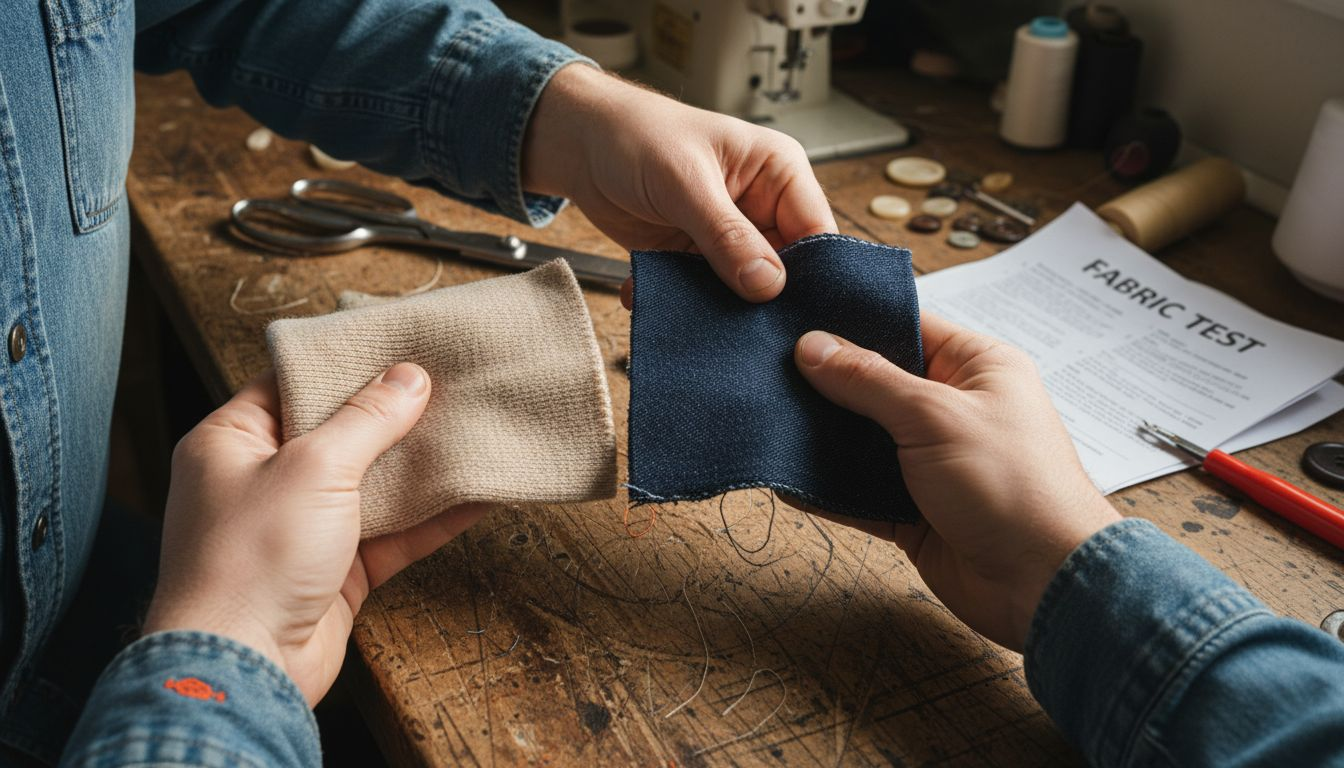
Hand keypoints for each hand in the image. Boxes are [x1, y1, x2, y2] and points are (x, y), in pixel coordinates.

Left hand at [142, 365, 487, 703]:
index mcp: (231, 442)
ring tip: (472, 431)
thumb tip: (409, 377)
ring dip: (420, 466)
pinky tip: (476, 494)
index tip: (400, 345)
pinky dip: (432, 517)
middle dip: (394, 415)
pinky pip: (392, 533)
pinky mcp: (336, 572)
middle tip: (448, 383)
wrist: (243, 671)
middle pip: (339, 433)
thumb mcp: (313, 468)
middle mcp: (262, 482)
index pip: (292, 384)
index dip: (346, 364)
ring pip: (372, 485)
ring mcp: (301, 529)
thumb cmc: (249, 562)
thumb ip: (367, 420)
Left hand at [522, 63, 836, 304]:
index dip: (811, 277)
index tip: (793, 315)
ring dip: (718, 309)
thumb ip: (726, 235)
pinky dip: (683, 306)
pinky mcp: (697, 258)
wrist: (580, 144)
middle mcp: (762, 208)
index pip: (816, 234)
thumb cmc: (637, 136)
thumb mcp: (685, 182)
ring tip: (696, 324)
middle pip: (786, 271)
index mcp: (779, 173)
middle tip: (745, 333)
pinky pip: (704, 294)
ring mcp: (730, 237)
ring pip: (744, 290)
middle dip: (763, 302)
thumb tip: (768, 284)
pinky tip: (660, 307)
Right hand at [791, 314, 1121, 650]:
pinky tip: (787, 476)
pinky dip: (826, 486)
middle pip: (875, 384)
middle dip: (825, 384)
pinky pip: (859, 489)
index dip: (852, 325)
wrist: (1042, 585)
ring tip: (766, 418)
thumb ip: (869, 380)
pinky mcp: (914, 508)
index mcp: (977, 367)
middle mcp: (955, 409)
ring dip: (820, 436)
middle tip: (765, 371)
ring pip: (862, 439)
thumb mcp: (935, 416)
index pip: (906, 328)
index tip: (796, 322)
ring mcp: (933, 461)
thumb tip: (814, 347)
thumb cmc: (1014, 487)